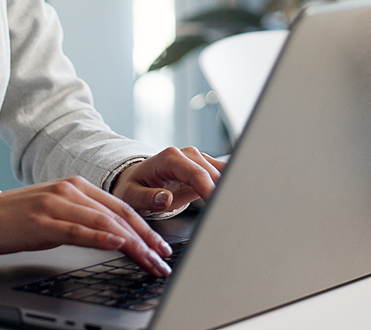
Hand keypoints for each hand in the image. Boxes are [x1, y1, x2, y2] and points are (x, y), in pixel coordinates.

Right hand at [0, 176, 172, 276]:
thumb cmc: (22, 217)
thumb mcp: (59, 211)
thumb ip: (85, 216)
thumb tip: (116, 235)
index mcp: (77, 185)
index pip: (120, 206)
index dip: (145, 227)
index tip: (161, 247)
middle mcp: (70, 190)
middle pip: (117, 213)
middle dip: (145, 238)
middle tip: (163, 258)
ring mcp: (57, 203)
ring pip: (104, 221)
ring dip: (132, 243)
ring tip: (149, 260)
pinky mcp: (44, 220)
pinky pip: (79, 229)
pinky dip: (101, 236)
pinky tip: (117, 244)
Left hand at [111, 147, 225, 215]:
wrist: (135, 180)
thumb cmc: (133, 187)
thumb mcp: (131, 195)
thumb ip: (148, 197)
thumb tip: (165, 198)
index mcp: (169, 158)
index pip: (196, 173)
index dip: (210, 190)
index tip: (219, 207)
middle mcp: (186, 154)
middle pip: (214, 173)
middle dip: (224, 192)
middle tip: (232, 215)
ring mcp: (197, 159)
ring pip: (223, 172)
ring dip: (231, 189)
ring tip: (238, 211)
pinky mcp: (204, 168)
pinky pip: (223, 174)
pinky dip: (230, 186)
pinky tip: (236, 201)